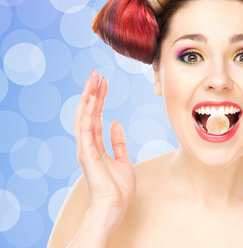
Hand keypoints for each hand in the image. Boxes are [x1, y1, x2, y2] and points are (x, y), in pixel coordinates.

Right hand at [74, 69, 135, 229]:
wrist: (115, 205)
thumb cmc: (118, 187)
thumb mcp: (122, 158)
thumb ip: (118, 141)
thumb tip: (116, 123)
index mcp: (95, 144)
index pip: (95, 116)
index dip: (98, 98)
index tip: (102, 82)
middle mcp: (88, 144)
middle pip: (87, 113)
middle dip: (91, 93)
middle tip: (95, 74)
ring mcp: (85, 149)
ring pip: (84, 117)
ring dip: (88, 98)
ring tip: (92, 81)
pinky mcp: (87, 155)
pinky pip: (85, 131)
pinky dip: (86, 115)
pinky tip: (90, 101)